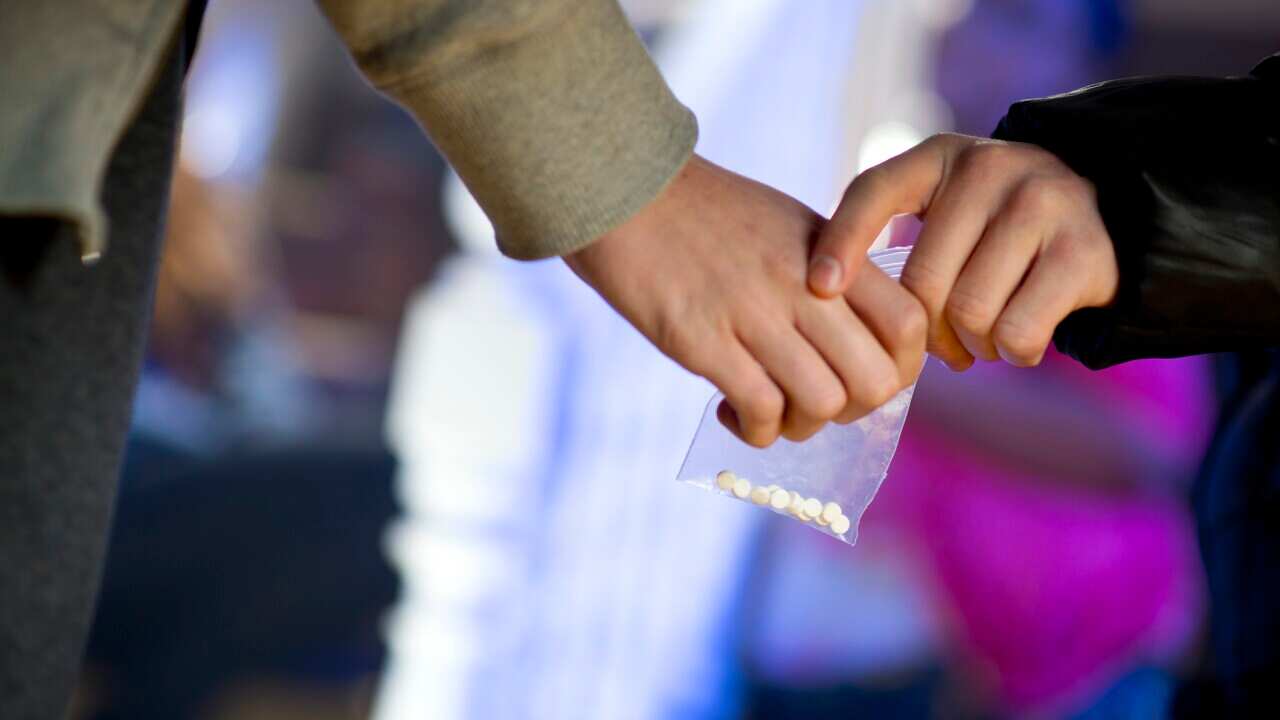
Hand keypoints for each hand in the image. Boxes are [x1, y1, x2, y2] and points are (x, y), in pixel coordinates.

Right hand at [564, 154, 925, 446]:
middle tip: (815, 403)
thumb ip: (831, 272)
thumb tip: (858, 339)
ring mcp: (753, 312)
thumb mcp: (788, 223)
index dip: (901, 368)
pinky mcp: (702, 339)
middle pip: (874, 379)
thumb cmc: (705, 213)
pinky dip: (756, 429)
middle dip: (852, 411)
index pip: (908, 323)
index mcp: (831, 251)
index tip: (864, 377)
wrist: (625, 189)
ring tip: (770, 412)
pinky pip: (760, 409)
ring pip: (821, 403)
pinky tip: (732, 413)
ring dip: (801, 426)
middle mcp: (802, 283)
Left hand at [806, 133, 1118, 368]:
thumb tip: (823, 294)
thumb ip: (891, 232)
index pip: (874, 191)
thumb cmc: (996, 229)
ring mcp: (1042, 204)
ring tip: (980, 340)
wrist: (1108, 215)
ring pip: (970, 313)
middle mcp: (991, 168)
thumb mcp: (944, 208)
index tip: (818, 287)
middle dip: (926, 331)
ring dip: (971, 346)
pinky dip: (1012, 353)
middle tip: (942, 346)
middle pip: (924, 281)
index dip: (841, 241)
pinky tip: (1017, 342)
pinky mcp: (1083, 251)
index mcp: (941, 157)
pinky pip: (1017, 332)